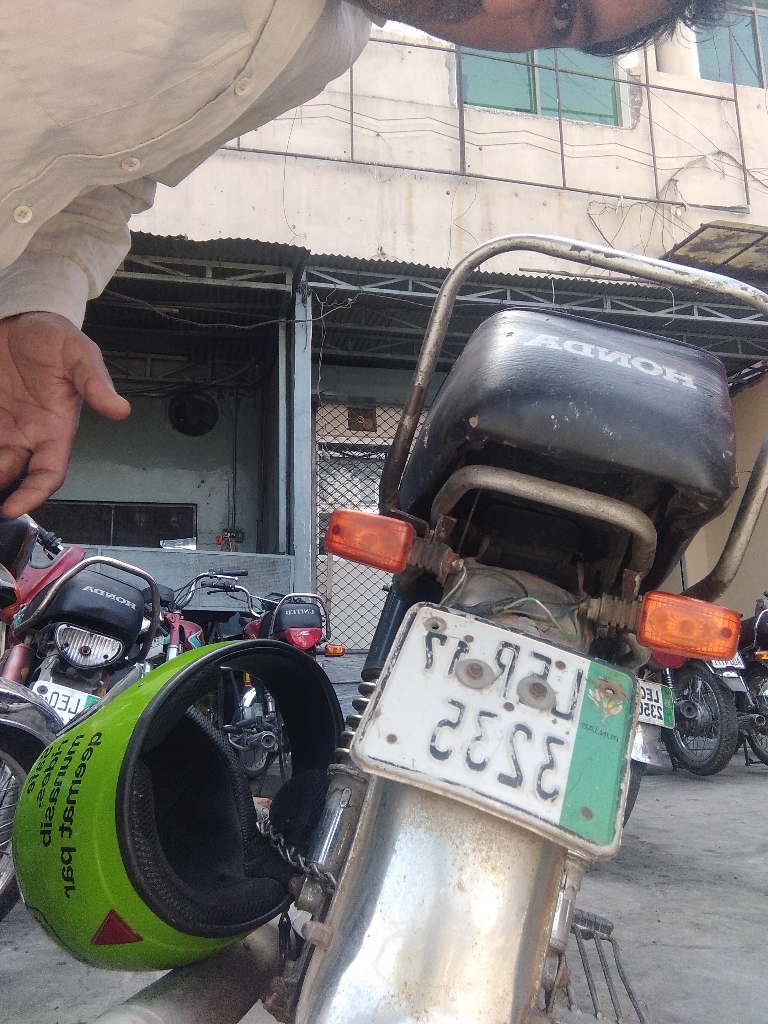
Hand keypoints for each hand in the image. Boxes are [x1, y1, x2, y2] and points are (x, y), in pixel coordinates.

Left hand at [0, 312, 130, 516]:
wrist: (23, 318)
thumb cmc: (54, 338)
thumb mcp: (79, 354)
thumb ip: (95, 383)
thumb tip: (120, 409)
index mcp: (56, 429)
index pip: (48, 474)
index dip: (32, 495)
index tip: (12, 508)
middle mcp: (28, 434)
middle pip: (12, 476)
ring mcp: (4, 427)